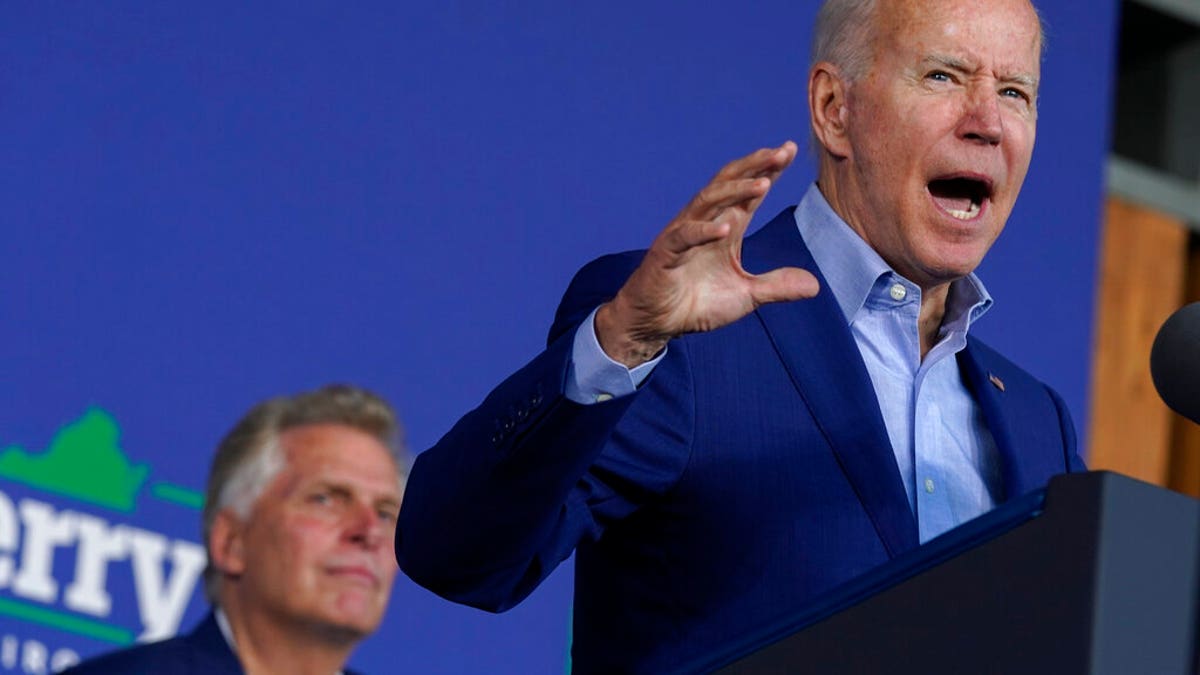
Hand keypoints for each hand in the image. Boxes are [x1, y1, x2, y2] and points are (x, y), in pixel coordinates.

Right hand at [595, 141, 819, 366]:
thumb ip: (776, 287)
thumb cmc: (695, 303)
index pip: (749, 192)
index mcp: (725, 228)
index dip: (768, 170)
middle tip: (780, 152)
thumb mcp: (745, 296)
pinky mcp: (665, 253)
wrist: (655, 323)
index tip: (790, 150)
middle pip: (729, 183)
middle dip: (754, 166)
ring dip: (734, 190)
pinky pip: (684, 236)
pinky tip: (725, 228)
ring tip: (762, 184)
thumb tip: (814, 286)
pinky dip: (704, 230)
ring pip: (708, 200)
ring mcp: (683, 235)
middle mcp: (705, 223)